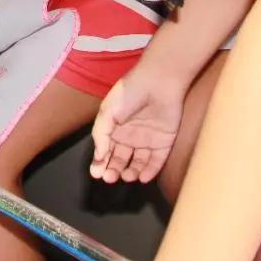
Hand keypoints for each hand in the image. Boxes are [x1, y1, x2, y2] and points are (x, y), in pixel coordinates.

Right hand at [89, 61, 186, 182]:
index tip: (96, 173)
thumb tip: (98, 156)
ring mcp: (147, 140)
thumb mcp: (107, 111)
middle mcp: (129, 137)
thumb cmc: (129, 92)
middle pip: (120, 160)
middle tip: (110, 178)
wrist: (158, 82)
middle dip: (113, 170)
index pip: (105, 151)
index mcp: (114, 129)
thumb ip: (101, 134)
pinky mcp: (164, 142)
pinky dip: (150, 171)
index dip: (100, 163)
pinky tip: (142, 177)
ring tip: (126, 175)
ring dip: (131, 172)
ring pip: (137, 163)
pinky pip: (157, 161)